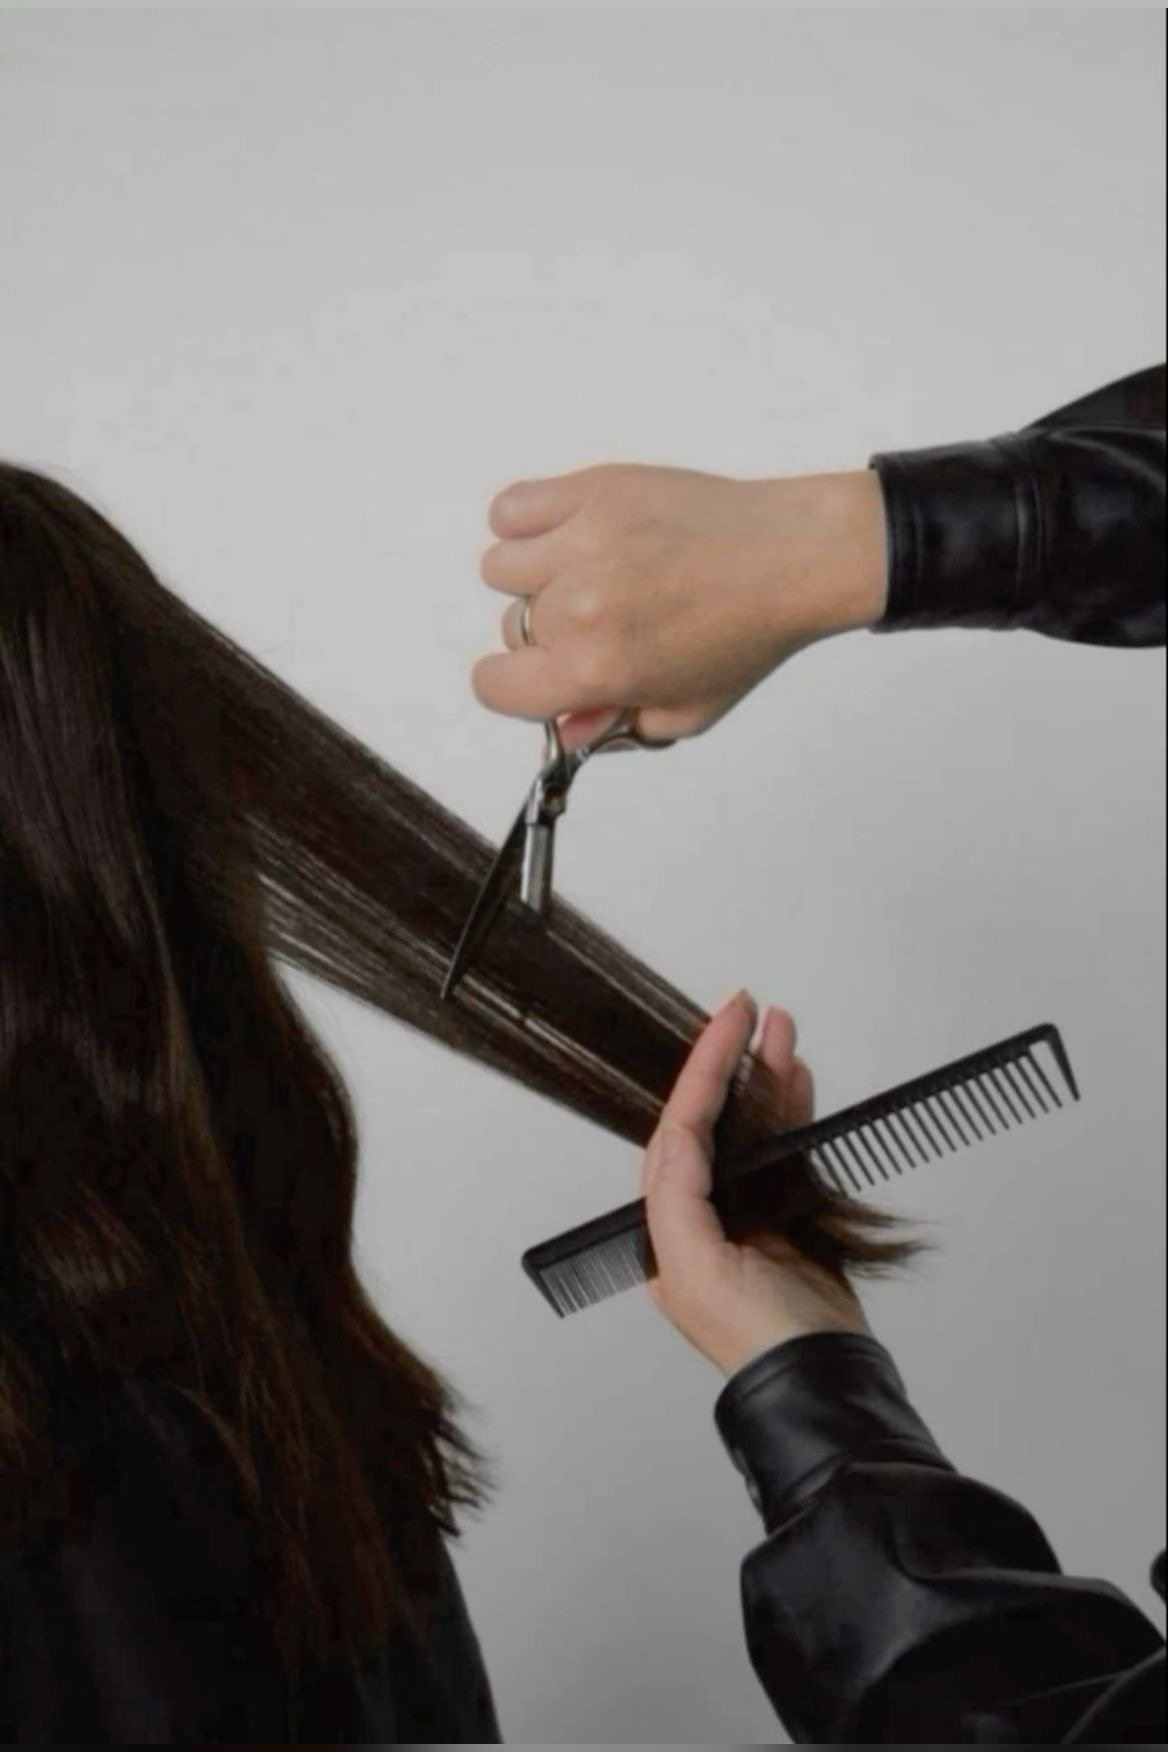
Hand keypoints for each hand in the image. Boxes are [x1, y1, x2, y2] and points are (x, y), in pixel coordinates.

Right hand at [472, 463, 886, 750]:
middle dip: (547, 633)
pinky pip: (510, 508)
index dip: (515, 687)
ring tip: (589, 573)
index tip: (542, 676)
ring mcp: (582, 541)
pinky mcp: (592, 490)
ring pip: (501, 568)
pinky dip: (526, 523)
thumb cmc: (747, 634)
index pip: (494, 687)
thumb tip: (564, 729)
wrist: (793, 557)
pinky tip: (568, 536)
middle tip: (604, 620)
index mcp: (598, 669)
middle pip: (510, 627)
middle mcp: (581, 607)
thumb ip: (614, 729)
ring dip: (536, 576)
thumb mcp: (687, 712)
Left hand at [642, 990, 869, 1378]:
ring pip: (752, 1127)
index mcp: (667, 1229)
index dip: (702, 1068)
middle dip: (732, 1062)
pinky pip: (786, 1150)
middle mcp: (703, 1217)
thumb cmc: (758, 1344)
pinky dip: (792, 1111)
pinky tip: (797, 1078)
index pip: (679, 1128)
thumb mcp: (697, 1271)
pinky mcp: (789, 1220)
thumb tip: (678, 1134)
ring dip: (766, 1078)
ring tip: (783, 1030)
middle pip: (714, 1117)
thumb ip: (678, 1196)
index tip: (728, 1021)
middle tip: (752, 1010)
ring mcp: (748, 1215)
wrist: (825, 1384)